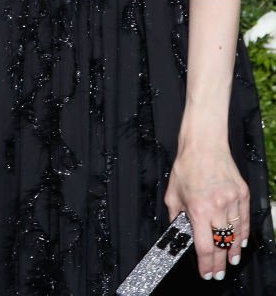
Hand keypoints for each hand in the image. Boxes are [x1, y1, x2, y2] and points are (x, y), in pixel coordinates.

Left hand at [164, 142, 248, 281]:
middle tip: (218, 273)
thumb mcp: (173, 193)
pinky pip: (244, 220)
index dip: (206, 265)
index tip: (206, 273)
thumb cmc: (187, 165)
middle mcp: (217, 206)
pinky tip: (240, 242)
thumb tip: (179, 231)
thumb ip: (176, 215)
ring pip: (235, 235)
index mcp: (198, 209)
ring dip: (232, 251)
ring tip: (231, 261)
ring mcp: (232, 200)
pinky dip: (242, 234)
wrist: (204, 144)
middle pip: (221, 245)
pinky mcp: (242, 193)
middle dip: (219, 264)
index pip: (205, 247)